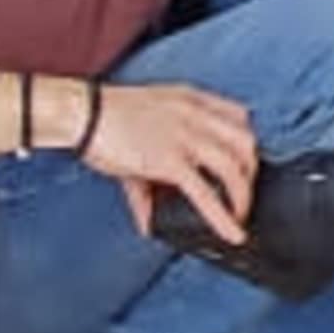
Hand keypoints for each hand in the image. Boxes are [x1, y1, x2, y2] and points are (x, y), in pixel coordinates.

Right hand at [94, 76, 259, 244]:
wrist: (82, 112)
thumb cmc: (103, 117)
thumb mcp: (138, 133)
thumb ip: (148, 178)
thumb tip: (148, 220)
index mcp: (189, 100)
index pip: (239, 116)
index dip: (247, 142)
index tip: (246, 162)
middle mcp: (193, 115)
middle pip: (245, 141)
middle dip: (251, 171)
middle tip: (243, 192)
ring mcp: (184, 137)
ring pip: (234, 167)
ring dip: (242, 195)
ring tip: (238, 215)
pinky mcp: (170, 161)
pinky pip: (206, 193)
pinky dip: (223, 217)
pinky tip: (231, 232)